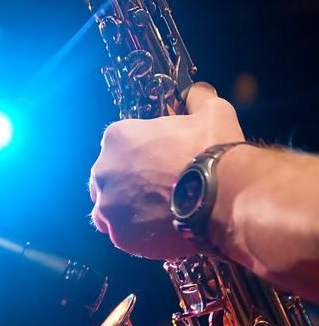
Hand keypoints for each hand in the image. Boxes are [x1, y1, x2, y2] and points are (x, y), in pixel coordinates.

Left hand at [89, 82, 244, 258]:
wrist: (221, 196)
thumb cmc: (212, 152)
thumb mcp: (211, 113)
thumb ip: (198, 99)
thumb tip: (197, 90)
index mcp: (118, 137)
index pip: (120, 145)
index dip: (141, 155)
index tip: (159, 163)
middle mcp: (103, 170)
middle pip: (110, 178)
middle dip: (128, 183)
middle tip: (158, 189)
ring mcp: (107, 205)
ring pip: (109, 208)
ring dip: (127, 210)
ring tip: (157, 212)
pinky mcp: (118, 235)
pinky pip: (121, 234)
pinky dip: (136, 233)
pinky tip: (159, 230)